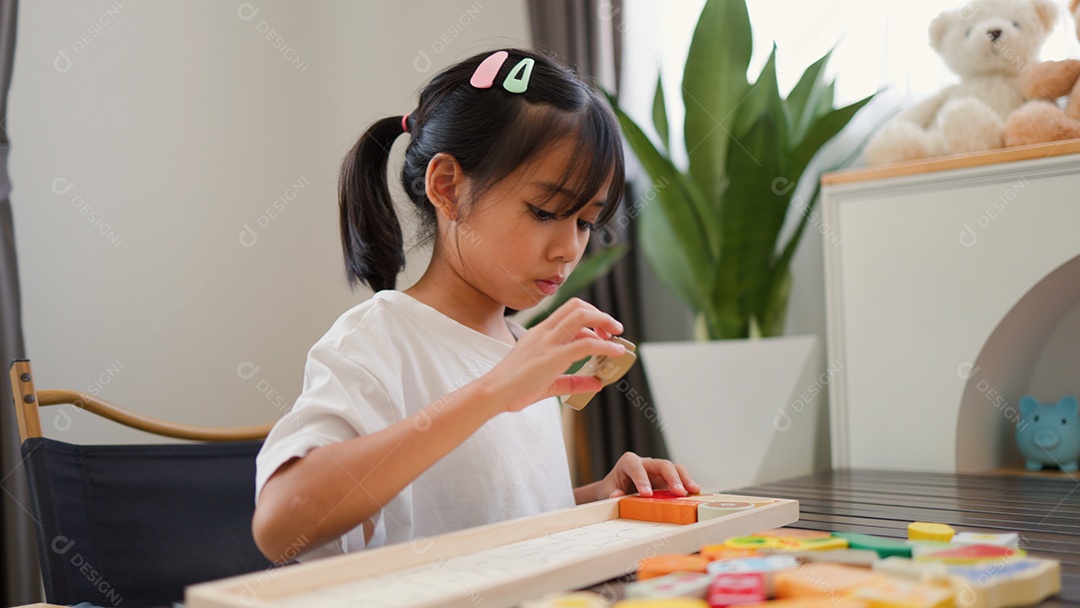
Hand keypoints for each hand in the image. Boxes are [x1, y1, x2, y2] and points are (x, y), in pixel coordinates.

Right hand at [482, 298, 626, 412]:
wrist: (493, 393)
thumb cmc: (513, 388)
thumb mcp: (548, 383)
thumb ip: (573, 382)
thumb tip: (597, 383)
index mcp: (540, 333)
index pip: (568, 312)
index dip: (590, 317)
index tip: (601, 332)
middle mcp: (544, 332)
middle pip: (577, 306)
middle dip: (600, 314)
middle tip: (613, 330)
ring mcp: (548, 342)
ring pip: (582, 316)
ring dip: (605, 322)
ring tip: (617, 337)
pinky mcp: (554, 356)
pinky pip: (586, 343)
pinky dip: (606, 346)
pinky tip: (616, 352)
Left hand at [592, 452, 700, 500]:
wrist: (616, 489)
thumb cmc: (612, 488)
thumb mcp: (607, 491)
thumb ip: (611, 493)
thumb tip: (617, 495)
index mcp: (629, 462)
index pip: (636, 467)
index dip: (642, 479)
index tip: (646, 494)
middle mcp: (646, 463)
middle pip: (662, 464)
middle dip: (671, 477)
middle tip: (678, 492)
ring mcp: (658, 471)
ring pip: (674, 468)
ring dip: (685, 479)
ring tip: (693, 491)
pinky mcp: (666, 479)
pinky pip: (680, 478)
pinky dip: (687, 484)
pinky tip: (695, 493)